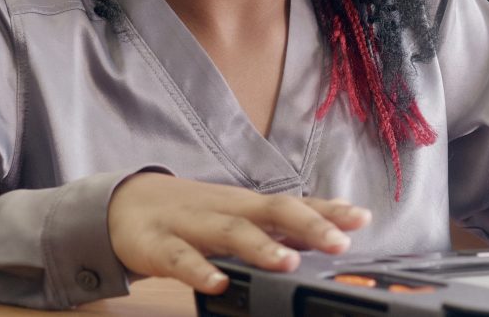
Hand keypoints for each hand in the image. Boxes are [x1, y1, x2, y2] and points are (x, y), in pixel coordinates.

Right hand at [107, 173, 370, 294]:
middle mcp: (228, 211)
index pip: (297, 204)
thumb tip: (328, 240)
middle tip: (340, 241)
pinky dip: (200, 271)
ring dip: (261, 247)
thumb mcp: (240, 219)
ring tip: (288, 262)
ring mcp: (193, 226)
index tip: (363, 217)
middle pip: (273, 211)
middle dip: (309, 225)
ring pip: (231, 233)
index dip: (329, 210)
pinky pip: (181, 259)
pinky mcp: (158, 246)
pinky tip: (219, 284)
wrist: (125, 204)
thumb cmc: (195, 216)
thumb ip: (280, 230)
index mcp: (250, 207)